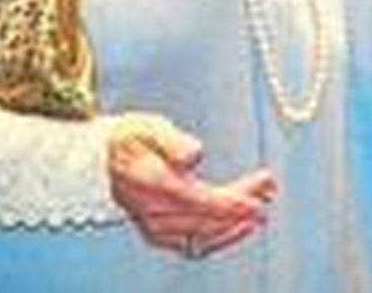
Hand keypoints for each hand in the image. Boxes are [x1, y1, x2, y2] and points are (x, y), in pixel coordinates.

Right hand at [107, 117, 276, 260]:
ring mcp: (156, 228)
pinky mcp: (161, 235)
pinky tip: (240, 224)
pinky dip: (221, 236)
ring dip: (236, 222)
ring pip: (205, 235)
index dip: (232, 205)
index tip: (258, 200)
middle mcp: (154, 213)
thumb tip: (193, 155)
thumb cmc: (129, 140)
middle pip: (208, 218)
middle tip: (268, 188)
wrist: (102, 161)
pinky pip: (196, 245)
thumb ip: (172, 140)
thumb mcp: (148, 126)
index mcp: (153, 185)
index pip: (200, 202)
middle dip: (242, 207)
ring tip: (262, 201)